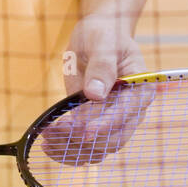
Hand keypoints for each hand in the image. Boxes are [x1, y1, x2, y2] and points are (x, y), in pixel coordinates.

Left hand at [38, 17, 154, 162]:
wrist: (99, 36)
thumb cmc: (104, 34)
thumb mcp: (102, 42)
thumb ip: (101, 66)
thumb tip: (95, 94)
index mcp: (140, 89)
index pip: (126, 113)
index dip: (106, 124)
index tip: (84, 131)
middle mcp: (132, 111)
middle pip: (113, 138)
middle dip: (82, 139)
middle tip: (54, 130)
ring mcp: (116, 122)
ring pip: (98, 149)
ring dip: (72, 148)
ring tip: (47, 138)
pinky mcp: (99, 126)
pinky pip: (87, 149)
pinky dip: (69, 152)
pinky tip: (50, 146)